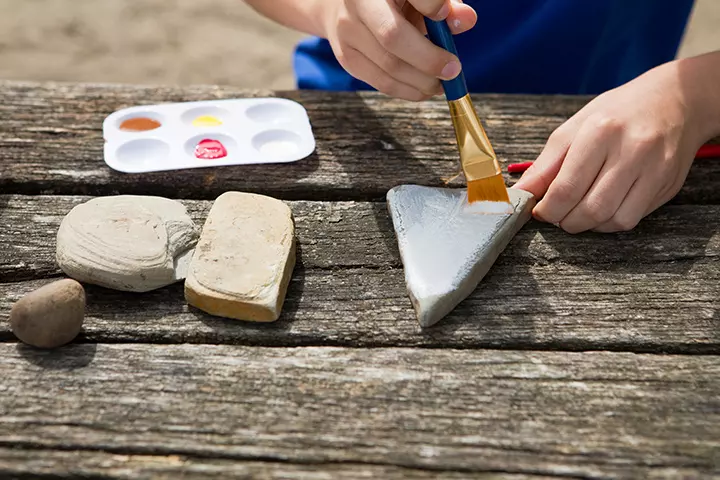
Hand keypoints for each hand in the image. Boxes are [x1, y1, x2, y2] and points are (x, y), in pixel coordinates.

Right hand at [320, 0, 476, 100]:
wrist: (343, 4)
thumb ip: (445, 3)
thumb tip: (466, 20)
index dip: (431, 5)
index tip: (446, 16)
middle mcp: (357, 4)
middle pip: (393, 36)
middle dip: (429, 59)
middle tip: (452, 70)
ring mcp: (347, 32)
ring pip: (388, 66)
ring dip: (421, 82)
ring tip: (441, 84)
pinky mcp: (347, 57)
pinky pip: (381, 82)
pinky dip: (407, 90)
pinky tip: (424, 89)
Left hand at [512, 55, 719, 233]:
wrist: (676, 100)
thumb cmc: (618, 113)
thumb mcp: (575, 128)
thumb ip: (546, 164)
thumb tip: (521, 193)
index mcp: (602, 131)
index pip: (566, 187)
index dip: (547, 209)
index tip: (539, 211)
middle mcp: (632, 151)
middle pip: (590, 209)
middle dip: (565, 221)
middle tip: (557, 215)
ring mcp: (655, 170)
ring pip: (613, 221)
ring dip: (588, 226)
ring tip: (577, 213)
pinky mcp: (668, 185)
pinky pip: (632, 220)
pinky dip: (609, 223)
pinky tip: (602, 209)